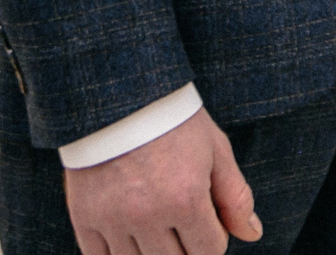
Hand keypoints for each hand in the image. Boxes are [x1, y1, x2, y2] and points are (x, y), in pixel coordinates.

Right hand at [62, 106, 258, 254]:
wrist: (119, 96)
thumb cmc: (175, 121)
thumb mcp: (216, 151)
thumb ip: (235, 197)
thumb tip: (252, 235)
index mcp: (186, 199)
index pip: (209, 252)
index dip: (215, 242)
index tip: (210, 225)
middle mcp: (148, 215)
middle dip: (186, 250)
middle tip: (184, 227)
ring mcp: (113, 219)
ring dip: (153, 253)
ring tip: (158, 229)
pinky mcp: (84, 218)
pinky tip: (131, 239)